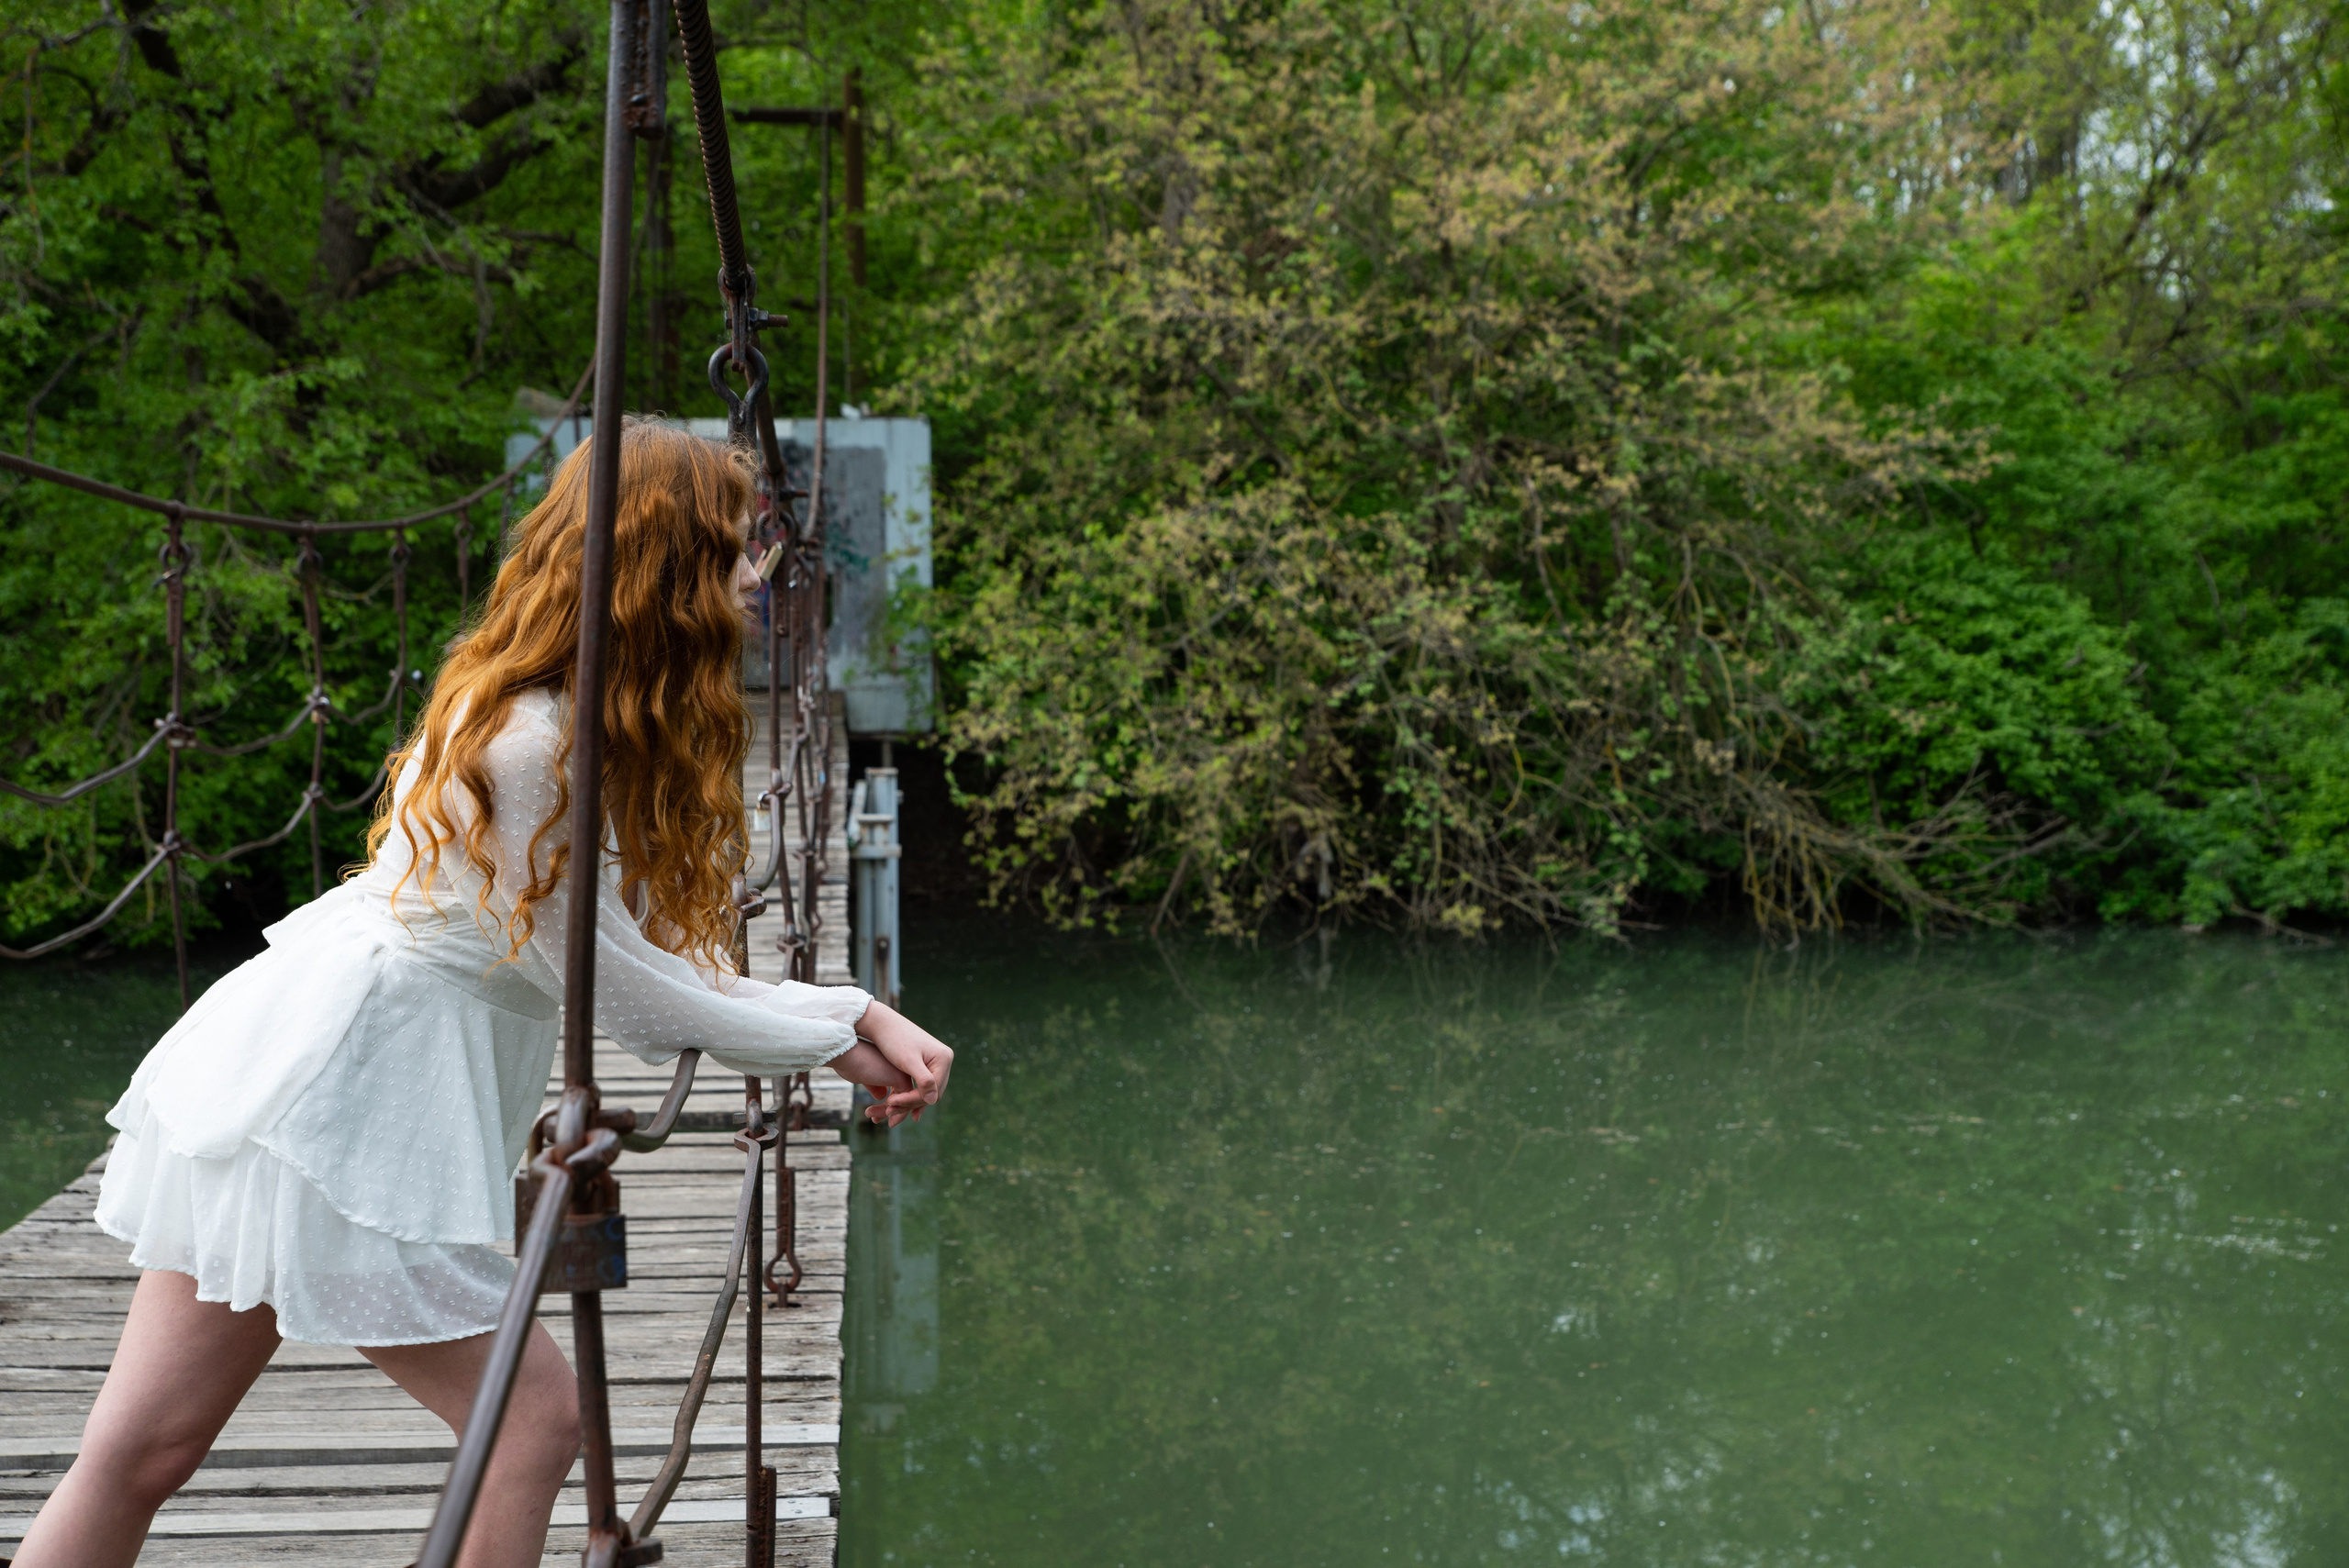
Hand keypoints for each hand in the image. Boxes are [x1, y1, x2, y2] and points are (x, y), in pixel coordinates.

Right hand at [830, 1039, 914, 1121]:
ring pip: (906, 1101)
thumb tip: (881, 1096)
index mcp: (896, 1064)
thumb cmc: (851, 1061)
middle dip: (890, 1111)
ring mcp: (905, 1072)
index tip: (875, 1112)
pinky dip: (891, 1111)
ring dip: (888, 1113)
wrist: (846, 1051)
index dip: (891, 1103)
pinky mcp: (902, 1079)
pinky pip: (904, 1103)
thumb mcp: (865, 1075)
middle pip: (905, 1096)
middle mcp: (904, 1067)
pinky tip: (876, 1113)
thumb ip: (875, 1084)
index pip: (900, 1088)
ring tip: (872, 1117)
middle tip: (874, 1120)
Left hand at [852, 1001, 953, 1124]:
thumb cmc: (894, 1039)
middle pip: (932, 1091)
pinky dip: (911, 1094)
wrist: (882, 1023)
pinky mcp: (926, 1061)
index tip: (891, 1104)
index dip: (913, 1100)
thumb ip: (924, 1081)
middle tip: (892, 1113)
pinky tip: (901, 1104)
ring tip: (894, 1113)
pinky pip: (922, 1083)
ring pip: (927, 1090)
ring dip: (911, 1101)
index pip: (933, 1090)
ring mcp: (936, 1060)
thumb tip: (933, 1100)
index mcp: (944, 1058)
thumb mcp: (908, 1061)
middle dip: (912, 1103)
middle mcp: (944, 1059)